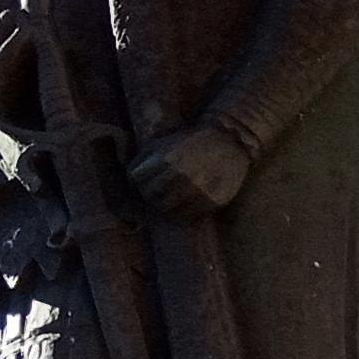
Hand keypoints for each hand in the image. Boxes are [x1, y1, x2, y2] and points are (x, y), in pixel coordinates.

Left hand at [130, 123, 250, 217]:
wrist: (230, 142)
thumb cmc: (191, 142)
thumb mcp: (165, 141)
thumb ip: (144, 157)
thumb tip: (129, 179)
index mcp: (167, 159)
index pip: (136, 179)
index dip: (136, 181)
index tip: (142, 181)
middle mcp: (182, 176)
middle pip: (150, 196)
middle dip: (149, 194)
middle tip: (155, 192)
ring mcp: (198, 191)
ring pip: (166, 210)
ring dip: (163, 206)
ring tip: (168, 199)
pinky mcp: (212, 201)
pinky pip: (186, 216)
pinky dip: (180, 213)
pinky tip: (182, 203)